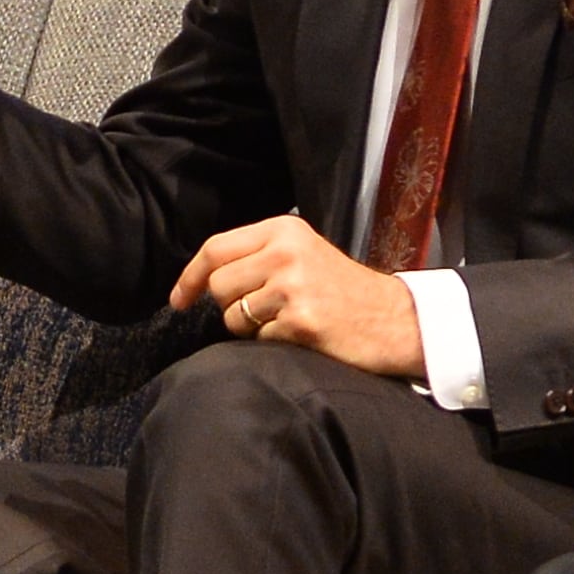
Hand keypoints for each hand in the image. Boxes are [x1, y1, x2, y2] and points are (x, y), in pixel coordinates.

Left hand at [168, 214, 425, 378]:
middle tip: (262, 310)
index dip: (190, 277)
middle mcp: (285, 253)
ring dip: (251, 328)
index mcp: (283, 230)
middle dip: (229, 305)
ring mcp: (293, 287)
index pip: (215, 248)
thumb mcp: (303, 253)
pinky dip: (273, 344)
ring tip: (286, 321)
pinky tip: (300, 336)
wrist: (394, 319)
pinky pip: (259, 339)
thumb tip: (201, 278)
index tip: (179, 301)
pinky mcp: (301, 322)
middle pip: (218, 285)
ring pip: (233, 316)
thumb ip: (257, 255)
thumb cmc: (342, 290)